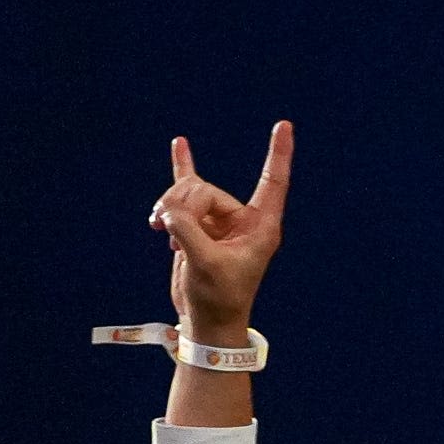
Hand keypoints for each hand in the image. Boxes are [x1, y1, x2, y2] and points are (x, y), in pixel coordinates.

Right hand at [154, 124, 294, 340]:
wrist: (205, 317)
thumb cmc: (217, 297)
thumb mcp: (205, 264)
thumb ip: (188, 232)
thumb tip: (169, 210)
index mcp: (260, 227)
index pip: (272, 182)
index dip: (279, 154)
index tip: (285, 125)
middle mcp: (242, 220)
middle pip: (207, 190)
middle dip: (181, 204)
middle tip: (169, 230)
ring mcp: (219, 220)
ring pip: (188, 194)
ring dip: (168, 207)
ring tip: (157, 227)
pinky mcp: (197, 223)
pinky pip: (188, 188)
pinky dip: (182, 168)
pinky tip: (180, 143)